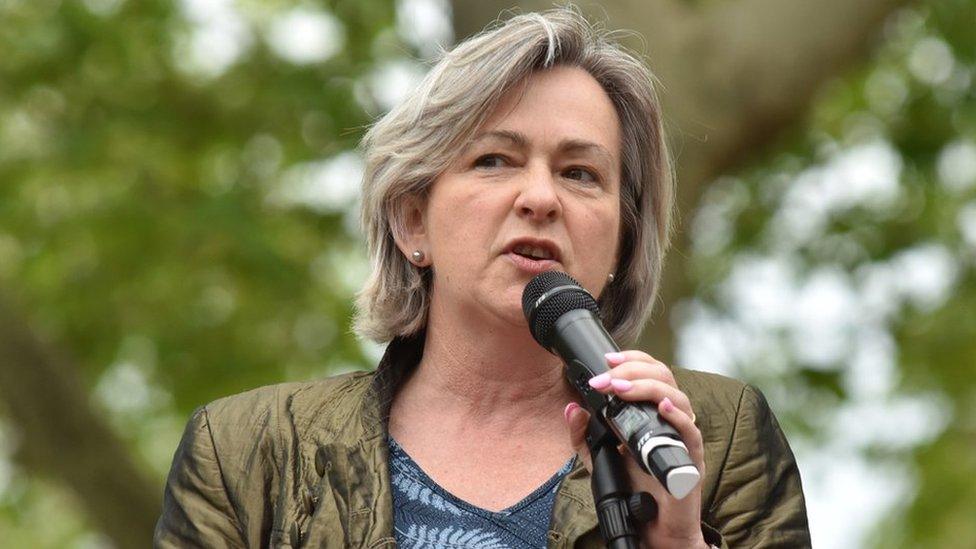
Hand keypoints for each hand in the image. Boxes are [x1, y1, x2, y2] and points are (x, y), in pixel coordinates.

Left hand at [564, 350, 708, 548]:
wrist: (653, 524)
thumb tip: (572, 408)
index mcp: (652, 411)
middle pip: (663, 377)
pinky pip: (691, 431)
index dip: (632, 360)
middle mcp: (670, 418)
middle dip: (631, 371)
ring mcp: (682, 436)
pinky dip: (677, 415)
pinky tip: (661, 408)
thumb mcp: (600, 457)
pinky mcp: (692, 458)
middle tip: (606, 380)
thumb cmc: (634, 487)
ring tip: (621, 389)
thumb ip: (584, 434)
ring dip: (646, 388)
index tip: (607, 359)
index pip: (650, 371)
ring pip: (677, 397)